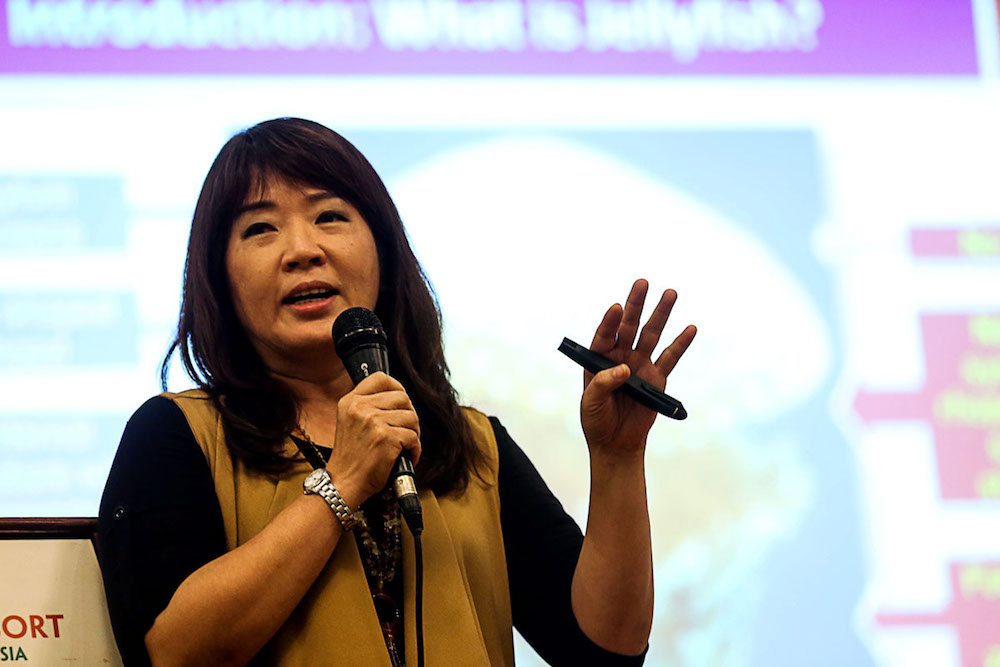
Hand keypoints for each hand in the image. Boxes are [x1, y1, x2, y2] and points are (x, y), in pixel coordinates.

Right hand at [326, 372, 420, 507]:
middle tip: (405, 432)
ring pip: (412, 417)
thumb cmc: (352, 457)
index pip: (381, 379)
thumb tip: (401, 398)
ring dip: (413, 434)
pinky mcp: (386, 438)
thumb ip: (369, 407)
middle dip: (409, 416)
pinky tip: (405, 457)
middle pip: (402, 398)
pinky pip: (413, 437)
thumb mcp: (351, 422)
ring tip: (404, 446)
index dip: (397, 388)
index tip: (401, 403)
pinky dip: (414, 449)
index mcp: (350, 401)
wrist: (343, 483)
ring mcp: (373, 421)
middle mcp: (360, 407)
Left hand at [581, 279, 695, 461]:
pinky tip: (690, 328)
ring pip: (651, 335)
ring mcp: (640, 364)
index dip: (610, 321)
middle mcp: (620, 356)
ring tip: (670, 293)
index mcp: (599, 359)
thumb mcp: (591, 403)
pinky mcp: (657, 378)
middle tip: (642, 283)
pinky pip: (670, 358)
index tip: (617, 307)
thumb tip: (623, 369)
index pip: (604, 334)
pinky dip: (680, 343)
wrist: (616, 442)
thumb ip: (603, 384)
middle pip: (629, 326)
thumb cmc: (596, 420)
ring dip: (660, 314)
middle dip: (636, 304)